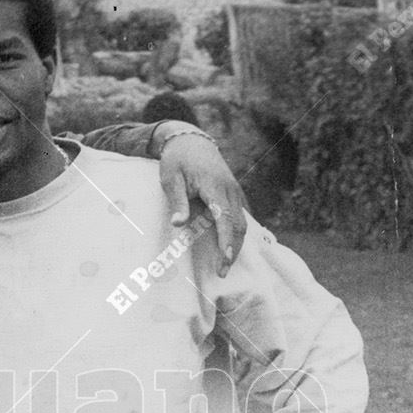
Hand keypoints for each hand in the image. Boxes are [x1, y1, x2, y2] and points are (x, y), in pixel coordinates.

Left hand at [158, 131, 246, 275]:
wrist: (190, 140)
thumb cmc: (177, 160)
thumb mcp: (170, 179)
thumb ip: (177, 202)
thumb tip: (178, 224)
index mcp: (215, 186)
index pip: (225, 218)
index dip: (226, 241)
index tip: (225, 260)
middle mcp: (230, 189)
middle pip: (238, 225)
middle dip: (232, 250)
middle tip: (221, 272)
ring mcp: (235, 191)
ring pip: (242, 222)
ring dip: (236, 244)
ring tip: (225, 265)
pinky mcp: (234, 193)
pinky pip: (241, 216)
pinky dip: (237, 234)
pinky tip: (232, 248)